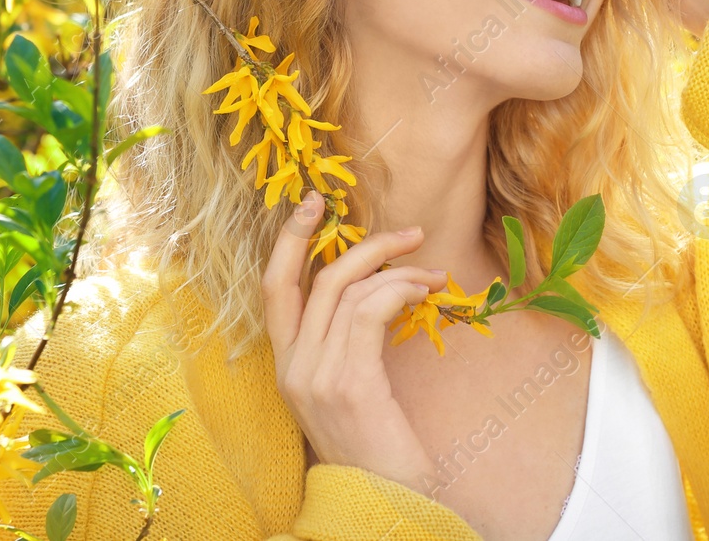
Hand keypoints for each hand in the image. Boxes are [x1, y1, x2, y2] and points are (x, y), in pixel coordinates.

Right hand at [262, 190, 447, 491]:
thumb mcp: (354, 388)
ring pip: (347, 289)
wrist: (386, 503)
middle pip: (313, 278)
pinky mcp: (348, 383)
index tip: (315, 204)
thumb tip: (379, 288)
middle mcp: (293, 368)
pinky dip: (399, 290)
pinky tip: (424, 294)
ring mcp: (315, 375)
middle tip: (409, 232)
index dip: (288, 241)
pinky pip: (369, 310)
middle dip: (360, 243)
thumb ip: (351, 343)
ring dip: (398, 270)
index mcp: (287, 367)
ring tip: (434, 276)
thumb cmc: (380, 448)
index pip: (273, 289)